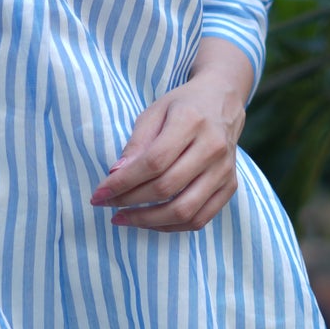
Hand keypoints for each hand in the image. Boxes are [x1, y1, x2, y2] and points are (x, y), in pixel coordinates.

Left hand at [90, 43, 252, 233]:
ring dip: (148, 221)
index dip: (122, 183)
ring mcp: (224, 170)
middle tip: (108, 205)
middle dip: (130, 202)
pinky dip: (172, 226)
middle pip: (166, 188)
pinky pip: (200, 219)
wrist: (223, 102)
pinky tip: (150, 221)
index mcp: (191, 122)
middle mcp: (212, 148)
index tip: (99, 194)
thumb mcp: (154, 112)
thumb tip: (115, 175)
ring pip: (184, 210)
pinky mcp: (230, 186)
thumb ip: (136, 143)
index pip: (153, 162)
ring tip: (124, 218)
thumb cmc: (183, 106)